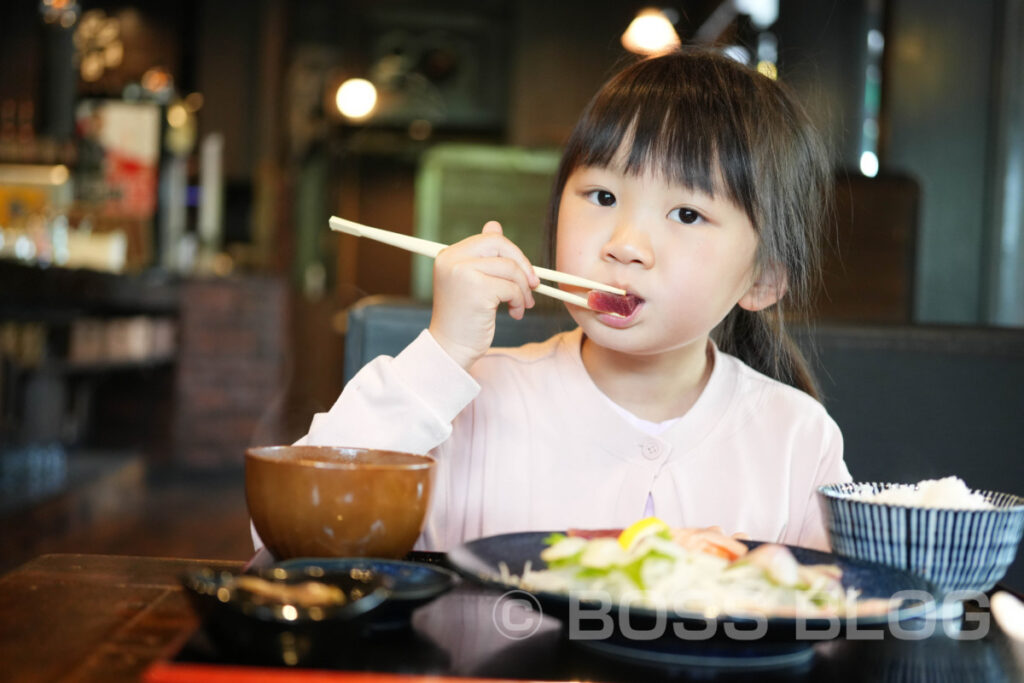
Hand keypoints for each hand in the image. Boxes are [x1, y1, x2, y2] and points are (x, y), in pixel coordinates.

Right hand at [428, 221, 539, 369]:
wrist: (451, 348)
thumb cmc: (464, 318)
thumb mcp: (473, 281)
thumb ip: (483, 255)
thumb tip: (494, 225)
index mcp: (449, 254)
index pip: (490, 238)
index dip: (513, 253)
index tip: (525, 273)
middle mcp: (452, 259)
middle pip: (501, 245)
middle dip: (522, 265)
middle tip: (533, 285)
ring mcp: (462, 272)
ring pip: (510, 268)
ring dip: (522, 289)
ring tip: (521, 306)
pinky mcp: (476, 289)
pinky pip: (512, 288)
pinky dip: (519, 301)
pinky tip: (513, 313)